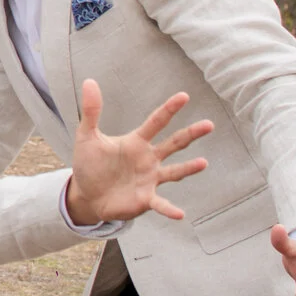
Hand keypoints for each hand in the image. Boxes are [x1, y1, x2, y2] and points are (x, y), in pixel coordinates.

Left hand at [63, 80, 211, 226]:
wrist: (86, 194)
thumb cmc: (90, 164)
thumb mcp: (87, 136)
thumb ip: (91, 110)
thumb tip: (89, 81)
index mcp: (136, 142)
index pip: (156, 122)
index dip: (169, 109)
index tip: (184, 96)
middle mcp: (148, 159)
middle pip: (174, 143)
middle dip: (191, 134)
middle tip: (209, 124)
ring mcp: (150, 179)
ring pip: (174, 172)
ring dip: (189, 169)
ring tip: (204, 163)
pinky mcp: (145, 199)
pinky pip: (160, 204)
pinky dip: (169, 209)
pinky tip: (180, 214)